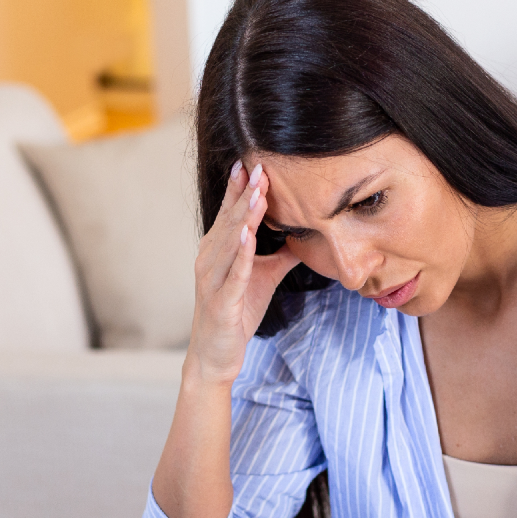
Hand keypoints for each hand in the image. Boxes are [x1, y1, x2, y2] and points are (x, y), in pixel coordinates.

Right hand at [185, 161, 299, 386]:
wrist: (216, 355)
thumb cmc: (236, 313)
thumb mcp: (263, 277)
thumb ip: (281, 254)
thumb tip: (307, 234)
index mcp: (217, 250)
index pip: (229, 212)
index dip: (241, 188)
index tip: (254, 162)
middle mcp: (209, 259)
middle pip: (229, 220)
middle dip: (245, 193)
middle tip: (260, 166)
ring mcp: (212, 280)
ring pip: (230, 241)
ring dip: (243, 216)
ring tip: (257, 193)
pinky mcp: (221, 301)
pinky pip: (233, 273)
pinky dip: (241, 254)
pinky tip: (248, 235)